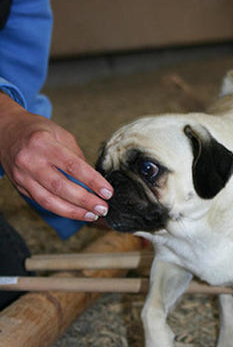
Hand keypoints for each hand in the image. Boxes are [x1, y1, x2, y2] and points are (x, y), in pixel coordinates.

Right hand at [0, 93, 112, 220]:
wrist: (4, 131)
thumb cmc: (37, 131)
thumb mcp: (60, 133)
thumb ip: (77, 155)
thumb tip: (94, 179)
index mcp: (43, 143)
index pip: (72, 166)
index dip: (92, 181)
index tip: (108, 192)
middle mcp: (30, 161)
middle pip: (61, 187)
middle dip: (85, 201)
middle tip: (103, 208)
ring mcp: (22, 176)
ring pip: (49, 201)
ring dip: (74, 212)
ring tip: (92, 215)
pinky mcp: (20, 187)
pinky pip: (42, 203)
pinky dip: (62, 210)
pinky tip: (77, 212)